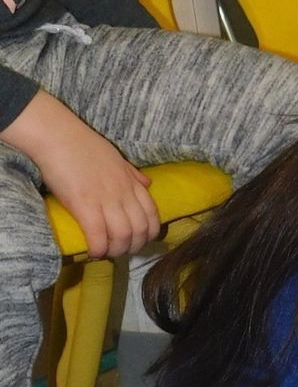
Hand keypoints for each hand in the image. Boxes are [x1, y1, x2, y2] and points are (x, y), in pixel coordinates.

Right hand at [2, 91, 158, 257]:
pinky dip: (98, 249)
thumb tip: (148, 183)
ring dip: (116, 250)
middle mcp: (123, 193)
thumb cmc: (83, 143)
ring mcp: (105, 200)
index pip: (152, 215)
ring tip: (106, 252)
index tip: (139, 240)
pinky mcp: (85, 205)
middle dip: (134, 246)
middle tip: (121, 250)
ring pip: (123, 236)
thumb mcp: (116, 157)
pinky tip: (93, 252)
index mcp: (131, 182)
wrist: (56, 134)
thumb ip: (133, 173)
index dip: (149, 233)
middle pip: (140, 230)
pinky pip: (98, 236)